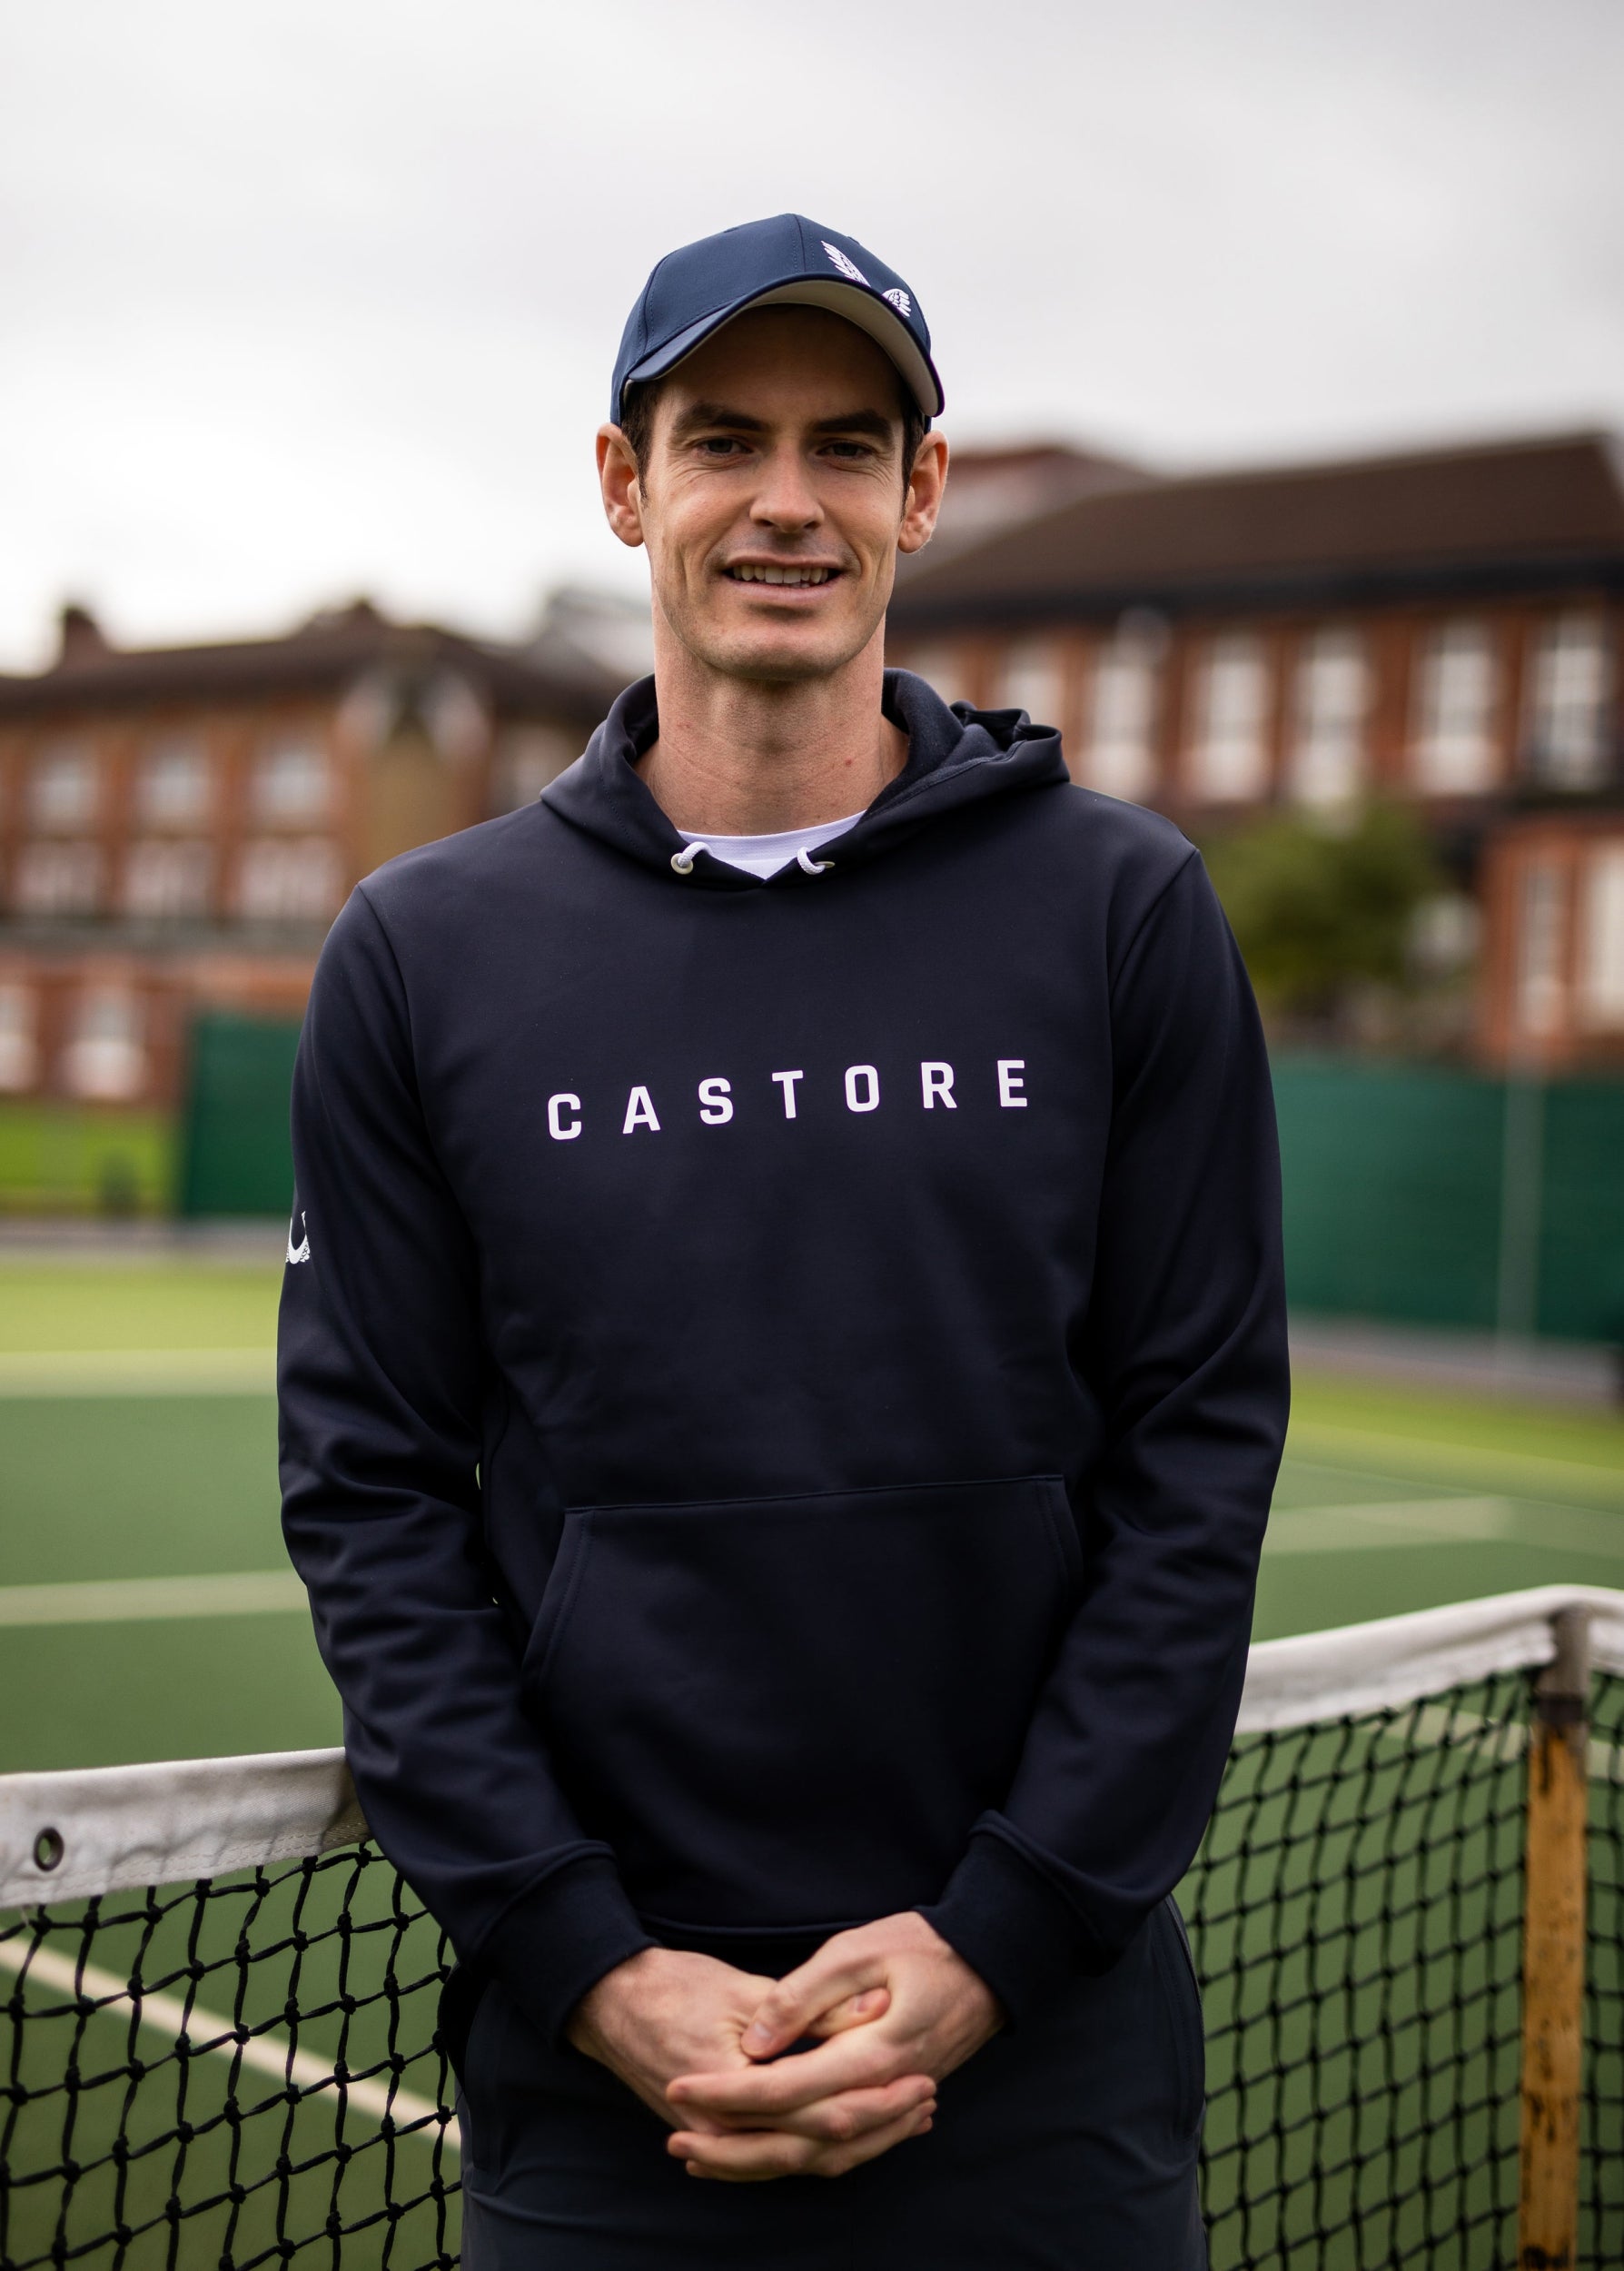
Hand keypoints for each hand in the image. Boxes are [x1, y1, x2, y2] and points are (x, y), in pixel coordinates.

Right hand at [566, 1947, 913, 2161]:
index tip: (921, 2077)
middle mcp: (727, 2132)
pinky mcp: (722, 2139)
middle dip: (879, 2129)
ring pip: (803, 2163)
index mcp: (733, 2093)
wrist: (614, 2006)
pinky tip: (857, 2133)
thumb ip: (813, 2011)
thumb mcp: (747, 1990)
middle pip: (819, 2150)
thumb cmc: (676, 1987)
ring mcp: (721, 2142)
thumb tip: (878, 2008)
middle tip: (926, 2103)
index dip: (877, 2099)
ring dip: (859, 2144)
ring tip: (909, 2120)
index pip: (821, 2113)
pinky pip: (781, 2158)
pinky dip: (823, 2148)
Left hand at [664, 1912, 1000, 2181]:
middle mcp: (882, 2092)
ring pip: (822, 2156)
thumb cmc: (923, 1946)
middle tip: (677, 2139)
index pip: (786, 2090)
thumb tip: (756, 2045)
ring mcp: (893, 2105)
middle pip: (800, 2141)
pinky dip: (803, 2159)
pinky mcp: (895, 2104)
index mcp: (870, 2054)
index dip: (728, 2095)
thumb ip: (803, 1998)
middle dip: (733, 2145)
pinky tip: (770, 2153)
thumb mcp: (857, 1951)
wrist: (990, 1962)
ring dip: (762, 2163)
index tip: (679, 2088)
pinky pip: (847, 2151)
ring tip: (706, 2158)